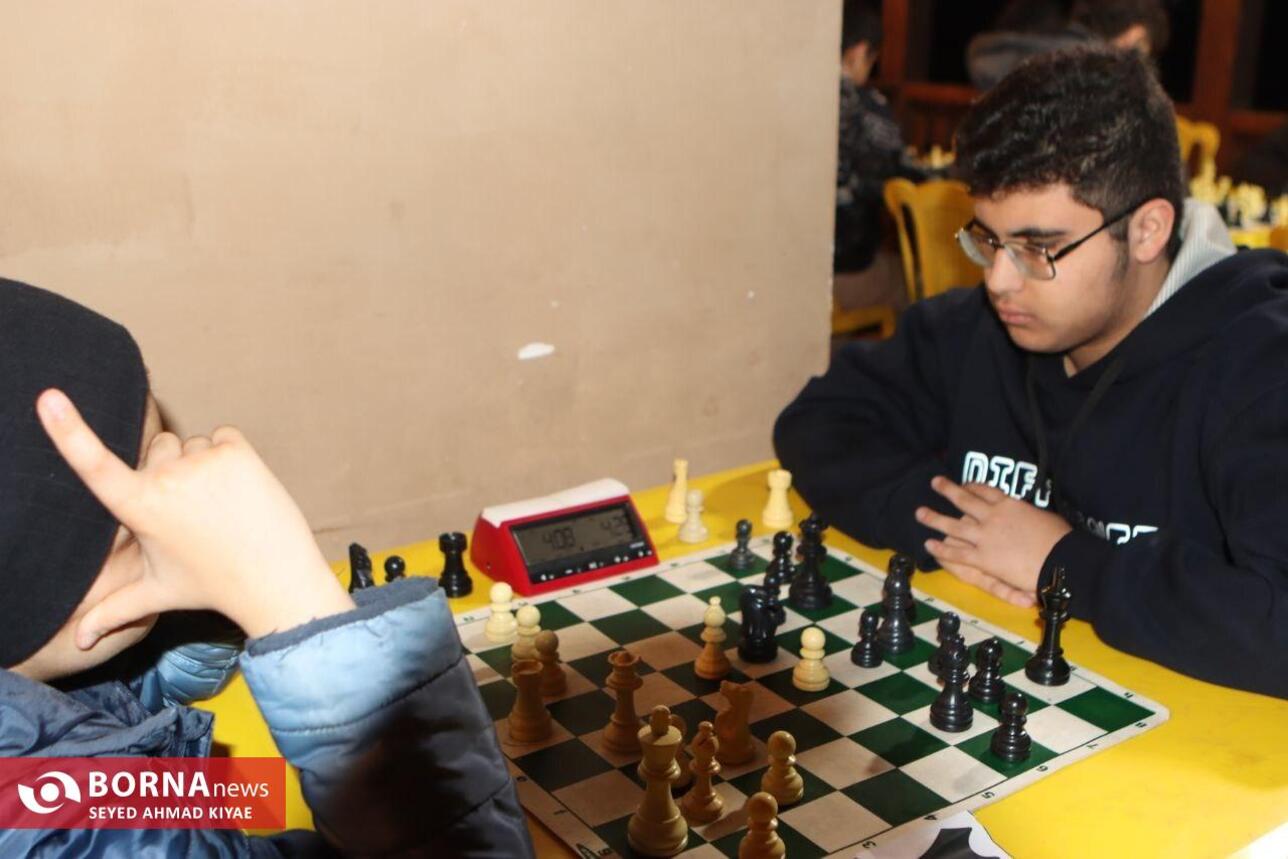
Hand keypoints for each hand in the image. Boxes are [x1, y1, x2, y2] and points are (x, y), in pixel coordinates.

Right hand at [36, 389, 354, 645]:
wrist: (276, 578)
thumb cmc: (212, 584)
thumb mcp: (156, 593)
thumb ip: (111, 611)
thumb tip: (77, 642)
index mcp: (139, 508)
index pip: (95, 466)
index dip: (67, 430)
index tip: (48, 397)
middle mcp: (167, 479)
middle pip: (155, 449)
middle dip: (167, 470)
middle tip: (192, 510)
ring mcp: (204, 461)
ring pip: (191, 445)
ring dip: (201, 465)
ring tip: (219, 506)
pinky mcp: (237, 450)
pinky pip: (222, 436)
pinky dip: (228, 454)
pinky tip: (238, 489)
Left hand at [915, 476, 1071, 607]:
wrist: (1062, 561)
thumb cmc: (1061, 539)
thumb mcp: (1045, 517)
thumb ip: (1029, 515)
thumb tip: (1028, 515)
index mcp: (1010, 505)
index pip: (986, 491)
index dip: (973, 486)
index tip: (965, 484)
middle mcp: (993, 517)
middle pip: (964, 500)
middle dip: (948, 490)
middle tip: (935, 483)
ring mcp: (985, 537)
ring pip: (954, 525)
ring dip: (935, 518)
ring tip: (919, 512)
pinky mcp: (982, 558)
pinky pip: (957, 553)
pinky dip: (941, 549)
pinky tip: (928, 544)